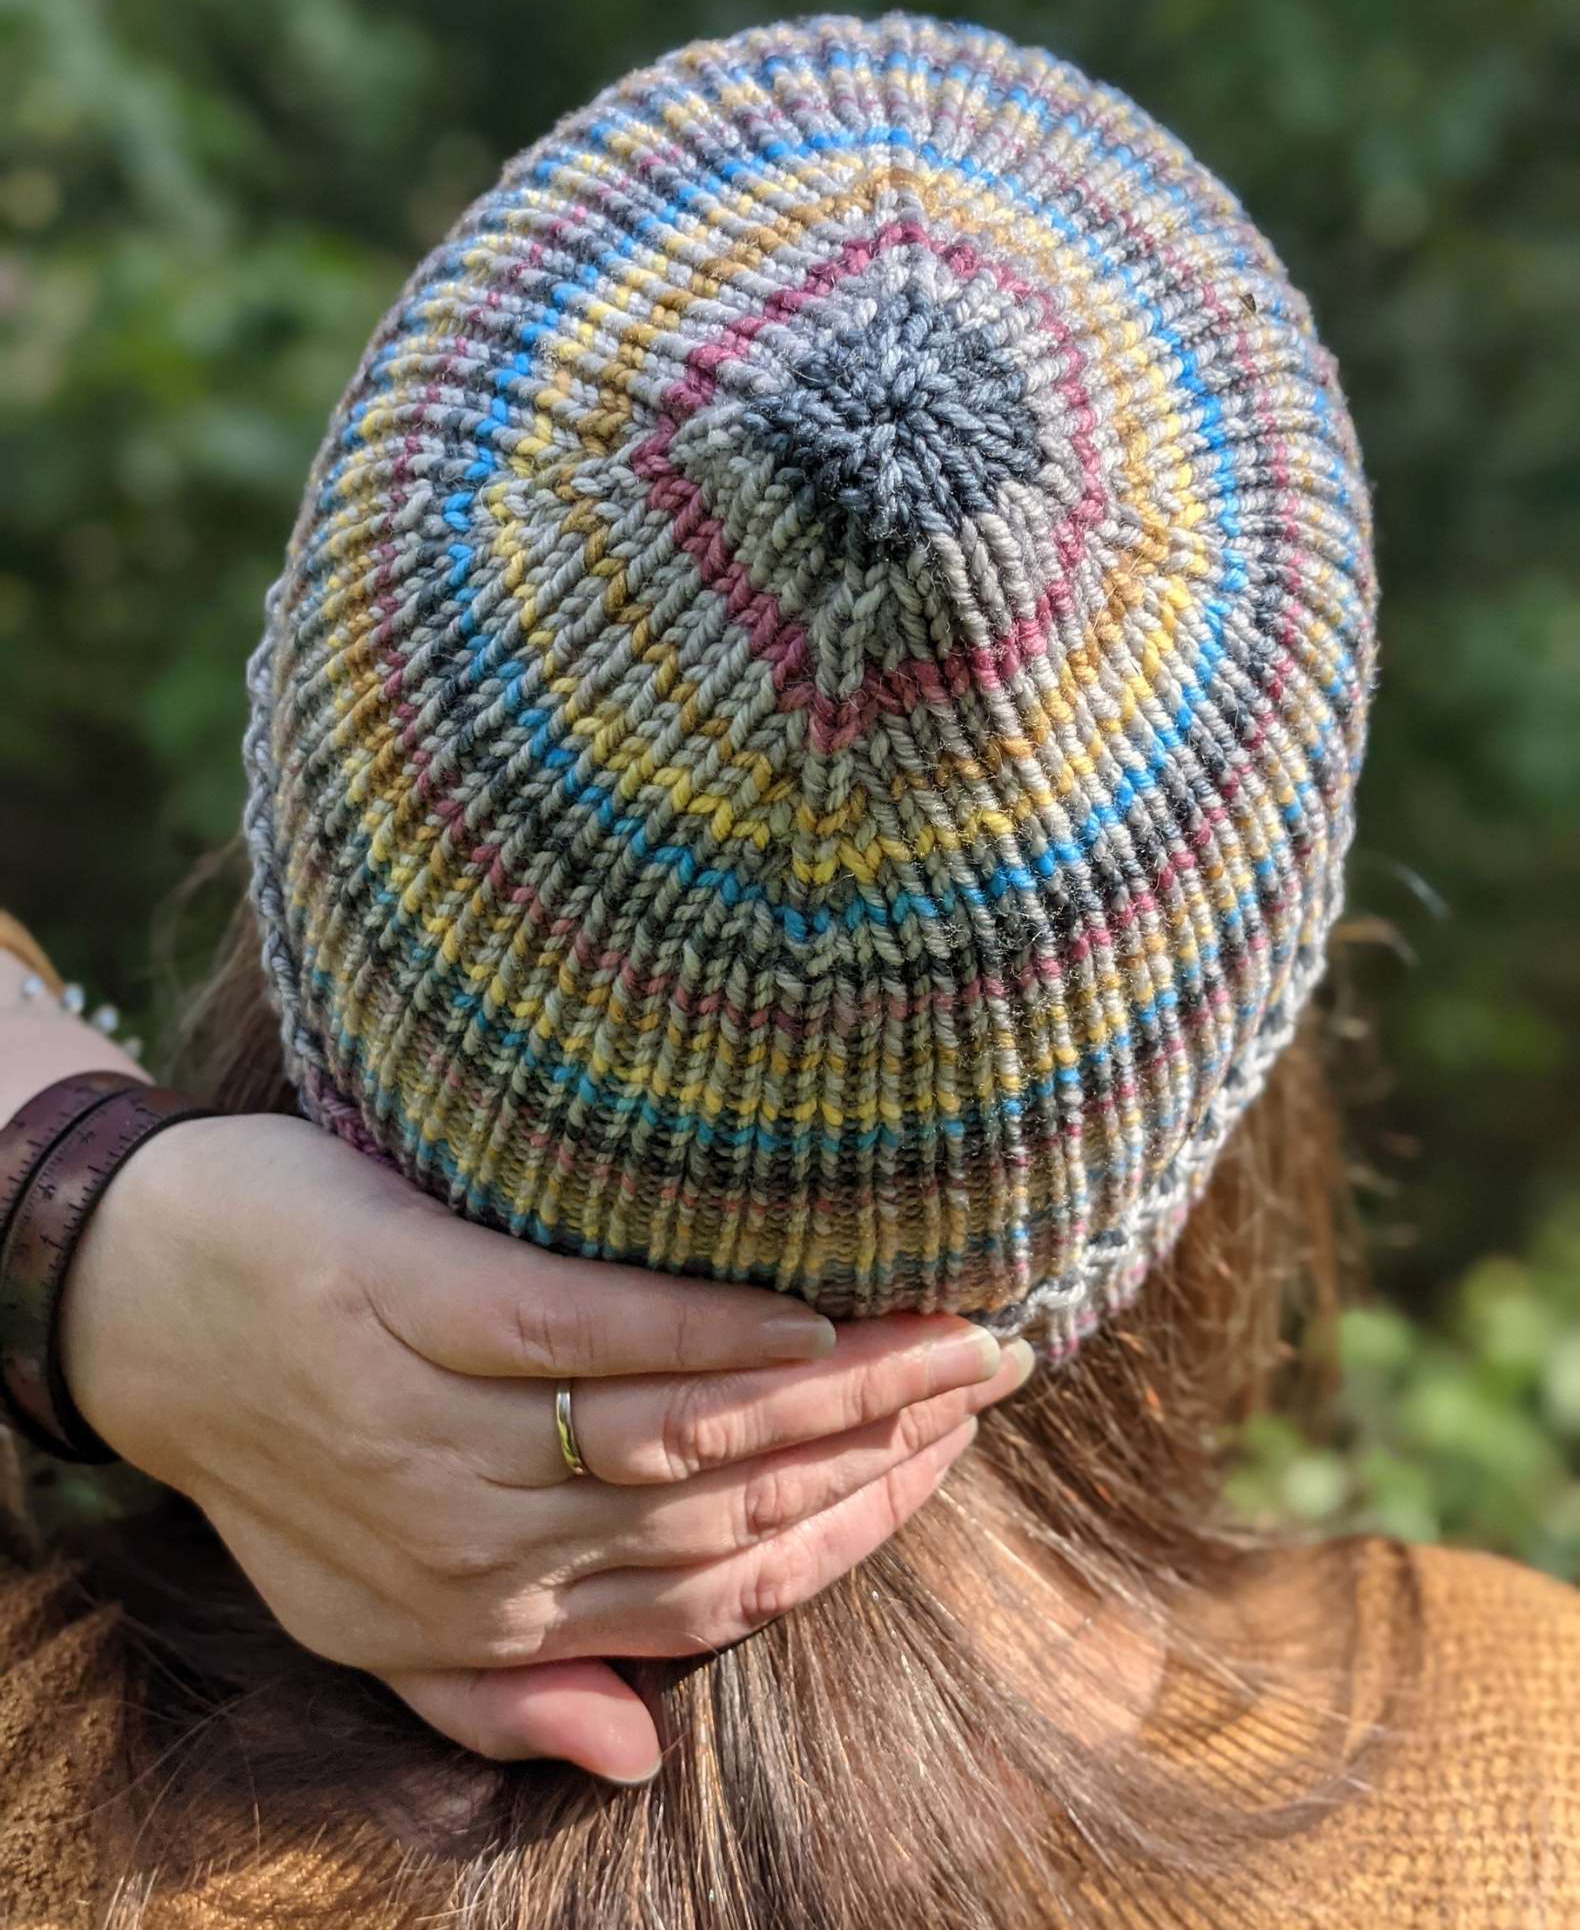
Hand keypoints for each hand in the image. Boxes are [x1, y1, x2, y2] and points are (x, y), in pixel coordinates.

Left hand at [58, 1109, 1029, 1778]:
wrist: (131, 1312)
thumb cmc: (268, 1453)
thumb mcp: (363, 1611)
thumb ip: (495, 1693)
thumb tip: (639, 1751)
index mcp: (480, 1617)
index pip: (712, 1597)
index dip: (845, 1538)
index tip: (944, 1470)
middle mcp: (474, 1542)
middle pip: (723, 1513)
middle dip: (876, 1453)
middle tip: (985, 1377)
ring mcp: (439, 1419)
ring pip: (679, 1428)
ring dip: (835, 1387)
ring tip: (946, 1335)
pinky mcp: (409, 1295)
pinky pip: (584, 1328)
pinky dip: (703, 1330)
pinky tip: (804, 1311)